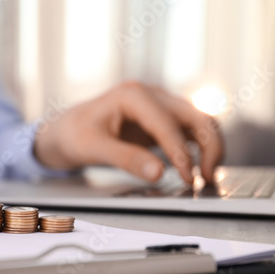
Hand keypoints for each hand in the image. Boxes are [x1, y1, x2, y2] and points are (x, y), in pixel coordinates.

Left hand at [34, 81, 222, 182]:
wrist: (65, 130)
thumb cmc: (73, 134)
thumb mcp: (93, 148)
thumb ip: (125, 159)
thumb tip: (158, 173)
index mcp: (132, 95)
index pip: (166, 123)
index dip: (180, 152)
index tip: (188, 177)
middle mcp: (150, 95)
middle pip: (195, 115)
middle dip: (209, 145)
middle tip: (208, 178)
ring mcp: (157, 106)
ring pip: (198, 121)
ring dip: (209, 146)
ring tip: (207, 177)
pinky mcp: (159, 120)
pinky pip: (188, 131)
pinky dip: (198, 148)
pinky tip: (197, 169)